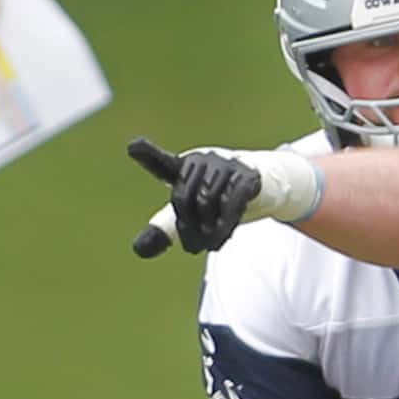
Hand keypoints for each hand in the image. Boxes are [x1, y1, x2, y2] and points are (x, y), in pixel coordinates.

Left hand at [128, 138, 322, 255]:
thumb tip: (138, 250)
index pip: (162, 163)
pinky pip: (231, 204)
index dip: (148, 155)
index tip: (133, 147)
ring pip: (207, 202)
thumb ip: (166, 230)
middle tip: (192, 249)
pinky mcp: (247, 176)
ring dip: (207, 230)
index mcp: (184, 166)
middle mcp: (203, 160)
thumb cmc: (221, 197)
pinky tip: (221, 239)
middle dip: (187, 228)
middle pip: (183, 197)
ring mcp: (226, 165)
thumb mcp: (191, 214)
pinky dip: (224, 226)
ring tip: (209, 245)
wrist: (265, 187)